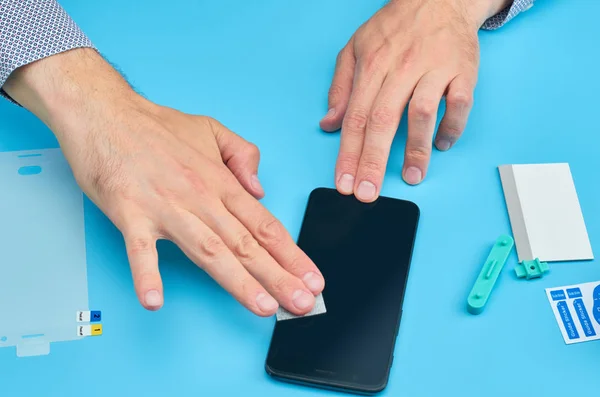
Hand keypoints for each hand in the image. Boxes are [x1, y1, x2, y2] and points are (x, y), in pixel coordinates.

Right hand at [4, 48, 324, 315]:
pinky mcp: (130, 212)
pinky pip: (140, 249)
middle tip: (302, 302)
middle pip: (246, 243)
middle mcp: (200, 197)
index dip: (291, 254)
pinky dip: (147, 274)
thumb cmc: (155, 125)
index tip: (311, 277)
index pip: (265, 224)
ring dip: (238, 281)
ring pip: (209, 250)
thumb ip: (242, 155)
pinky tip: (155, 301)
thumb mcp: (211, 129)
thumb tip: (260, 190)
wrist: (104, 111)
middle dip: (278, 276)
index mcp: (220, 181)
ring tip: (262, 306)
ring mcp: (166, 206)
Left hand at [320, 0, 511, 199]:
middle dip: (373, 161)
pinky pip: (459, 103)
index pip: (355, 117)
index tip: (344, 182)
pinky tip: (442, 144)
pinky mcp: (462, 71)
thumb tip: (329, 123)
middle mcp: (400, 69)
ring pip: (421, 113)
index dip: (347, 153)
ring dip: (416, 149)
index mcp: (372, 66)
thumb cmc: (395, 27)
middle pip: (382, 121)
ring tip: (412, 178)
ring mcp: (433, 70)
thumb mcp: (356, 48)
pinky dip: (452, 126)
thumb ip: (341, 87)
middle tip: (368, 193)